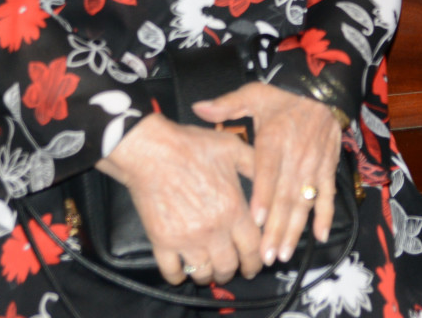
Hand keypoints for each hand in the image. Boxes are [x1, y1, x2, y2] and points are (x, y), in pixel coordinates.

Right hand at [97, 112, 262, 285]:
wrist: (150, 149)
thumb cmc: (189, 145)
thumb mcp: (232, 147)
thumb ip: (255, 166)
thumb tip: (271, 180)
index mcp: (232, 209)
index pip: (253, 249)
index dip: (256, 261)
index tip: (254, 265)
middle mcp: (212, 229)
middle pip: (229, 266)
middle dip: (233, 271)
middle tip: (232, 269)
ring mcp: (186, 238)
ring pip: (203, 273)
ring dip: (209, 275)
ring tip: (210, 270)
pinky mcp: (162, 241)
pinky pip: (172, 271)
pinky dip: (178, 276)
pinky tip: (183, 270)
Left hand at [192, 82, 343, 266]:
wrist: (321, 90)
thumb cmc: (283, 96)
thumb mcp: (254, 94)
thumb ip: (227, 104)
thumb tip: (198, 108)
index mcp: (274, 139)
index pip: (268, 171)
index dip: (262, 196)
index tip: (254, 220)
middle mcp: (295, 156)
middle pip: (284, 196)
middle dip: (275, 228)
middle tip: (264, 254)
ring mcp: (313, 165)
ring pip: (303, 202)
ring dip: (294, 229)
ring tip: (282, 253)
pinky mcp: (328, 168)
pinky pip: (327, 195)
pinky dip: (324, 215)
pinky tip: (319, 235)